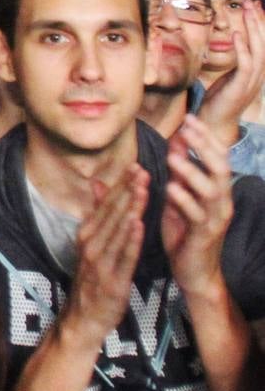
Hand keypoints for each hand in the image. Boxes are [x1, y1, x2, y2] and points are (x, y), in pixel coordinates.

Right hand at [63, 164, 147, 344]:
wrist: (84, 316)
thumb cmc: (92, 278)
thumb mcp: (92, 243)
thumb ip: (97, 213)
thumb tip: (98, 184)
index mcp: (86, 233)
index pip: (105, 204)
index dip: (121, 185)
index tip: (135, 166)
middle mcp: (90, 244)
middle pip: (112, 213)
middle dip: (128, 191)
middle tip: (143, 171)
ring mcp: (99, 261)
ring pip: (118, 230)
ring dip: (130, 209)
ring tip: (143, 190)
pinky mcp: (111, 279)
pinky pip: (123, 256)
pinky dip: (130, 240)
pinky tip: (138, 225)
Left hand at [161, 115, 232, 296]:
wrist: (195, 272)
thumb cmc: (185, 232)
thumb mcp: (180, 197)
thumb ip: (180, 172)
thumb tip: (177, 140)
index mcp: (216, 190)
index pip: (217, 157)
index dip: (205, 137)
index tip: (189, 117)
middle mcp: (221, 201)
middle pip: (220, 167)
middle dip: (204, 146)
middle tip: (186, 128)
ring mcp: (215, 218)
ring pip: (211, 190)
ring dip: (192, 171)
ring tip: (173, 157)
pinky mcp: (204, 235)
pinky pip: (197, 214)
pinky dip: (184, 199)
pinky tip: (170, 187)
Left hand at [197, 0, 264, 145]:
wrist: (215, 124)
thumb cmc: (219, 101)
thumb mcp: (228, 77)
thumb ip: (234, 63)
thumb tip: (232, 46)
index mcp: (254, 71)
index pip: (260, 43)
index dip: (259, 25)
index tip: (254, 6)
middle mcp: (256, 75)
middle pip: (262, 43)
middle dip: (258, 21)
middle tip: (253, 2)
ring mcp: (251, 81)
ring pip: (257, 50)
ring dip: (252, 30)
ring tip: (247, 12)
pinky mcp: (240, 87)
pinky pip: (244, 64)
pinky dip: (241, 48)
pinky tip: (235, 34)